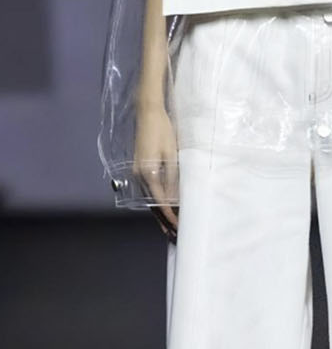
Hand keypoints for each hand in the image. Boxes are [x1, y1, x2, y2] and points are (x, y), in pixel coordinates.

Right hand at [134, 101, 178, 241]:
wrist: (148, 114)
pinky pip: (146, 190)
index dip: (169, 217)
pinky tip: (160, 206)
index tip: (178, 228)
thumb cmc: (163, 131)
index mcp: (149, 173)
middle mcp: (139, 176)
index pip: (160, 202)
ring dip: (158, 213)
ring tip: (167, 226)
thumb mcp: (172, 155)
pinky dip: (153, 201)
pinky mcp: (137, 168)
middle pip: (151, 204)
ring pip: (148, 199)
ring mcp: (136, 172)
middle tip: (173, 235)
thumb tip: (175, 199)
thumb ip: (172, 178)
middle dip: (162, 220)